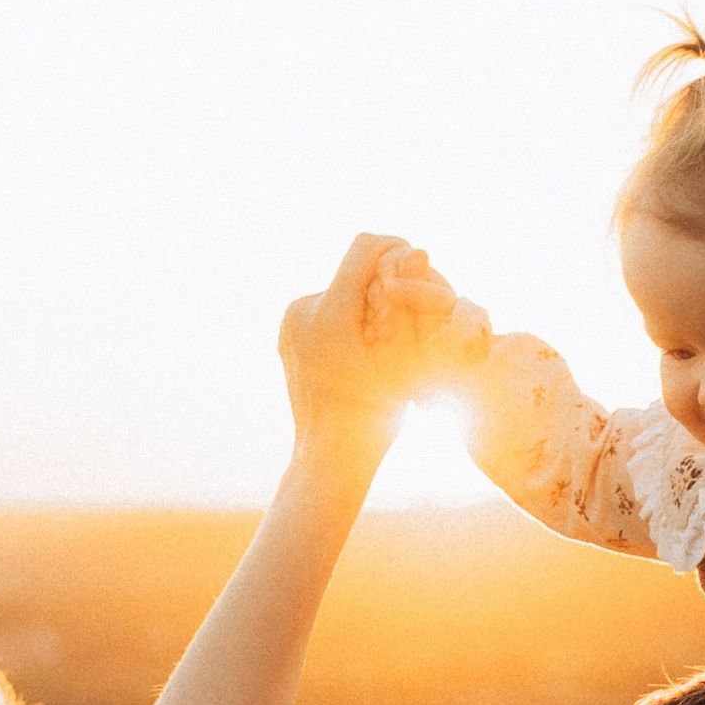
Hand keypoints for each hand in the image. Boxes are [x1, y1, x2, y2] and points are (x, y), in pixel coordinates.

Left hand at [280, 235, 468, 454]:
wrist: (330, 456)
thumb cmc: (375, 414)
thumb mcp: (407, 355)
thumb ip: (412, 300)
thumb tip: (418, 249)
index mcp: (329, 313)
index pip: (365, 248)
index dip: (397, 249)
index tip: (418, 264)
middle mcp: (301, 310)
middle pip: (352, 273)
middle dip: (383, 289)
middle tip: (404, 322)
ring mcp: (289, 323)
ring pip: (340, 293)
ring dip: (367, 307)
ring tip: (383, 345)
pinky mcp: (286, 336)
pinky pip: (325, 313)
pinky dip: (349, 322)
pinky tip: (362, 355)